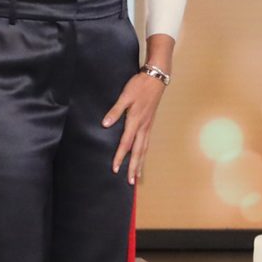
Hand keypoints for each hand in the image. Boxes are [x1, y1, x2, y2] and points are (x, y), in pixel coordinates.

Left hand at [102, 71, 166, 186]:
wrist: (156, 79)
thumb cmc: (140, 86)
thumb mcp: (125, 96)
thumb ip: (115, 111)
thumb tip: (106, 124)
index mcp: (135, 121)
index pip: (126, 144)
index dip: (120, 157)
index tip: (115, 168)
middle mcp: (143, 126)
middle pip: (138, 152)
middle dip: (133, 167)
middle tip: (130, 182)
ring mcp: (148, 126)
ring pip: (144, 149)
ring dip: (140, 163)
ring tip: (137, 175)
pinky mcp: (149, 123)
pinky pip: (147, 143)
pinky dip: (144, 153)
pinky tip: (142, 157)